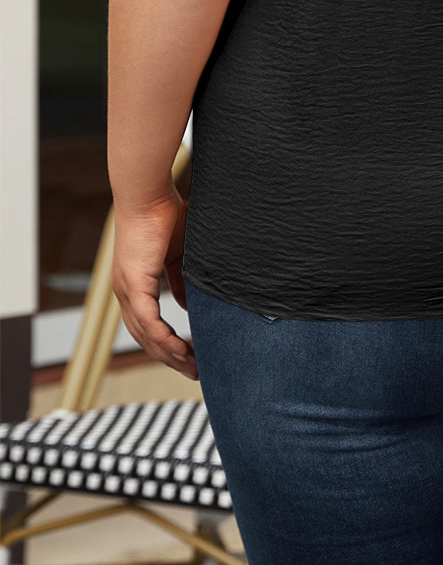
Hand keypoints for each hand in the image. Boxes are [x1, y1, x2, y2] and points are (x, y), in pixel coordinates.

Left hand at [111, 183, 198, 379]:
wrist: (148, 193)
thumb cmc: (166, 213)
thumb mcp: (179, 254)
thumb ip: (182, 280)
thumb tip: (187, 305)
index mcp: (134, 283)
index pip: (148, 324)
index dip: (167, 342)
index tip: (189, 356)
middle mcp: (126, 291)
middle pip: (145, 338)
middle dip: (170, 358)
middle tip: (194, 371)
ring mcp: (127, 289)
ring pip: (146, 335)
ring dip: (169, 354)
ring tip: (192, 367)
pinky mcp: (134, 284)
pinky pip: (149, 322)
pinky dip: (165, 339)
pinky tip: (182, 351)